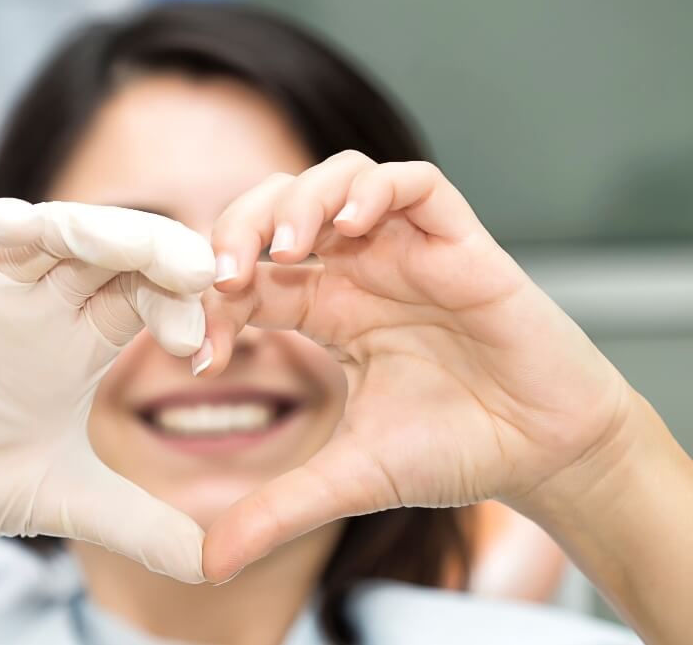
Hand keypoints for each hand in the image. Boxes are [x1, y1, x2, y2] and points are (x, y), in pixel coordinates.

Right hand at [0, 198, 214, 582]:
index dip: (182, 307)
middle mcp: (41, 304)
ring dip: (98, 231)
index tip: (204, 346)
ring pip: (51, 232)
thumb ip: (140, 527)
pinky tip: (28, 228)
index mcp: (79, 342)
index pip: (146, 297)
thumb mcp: (63, 501)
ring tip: (143, 249)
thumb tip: (217, 569)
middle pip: (113, 252)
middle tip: (203, 274)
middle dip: (160, 254)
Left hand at [197, 151, 636, 581]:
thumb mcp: (349, 479)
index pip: (247, 278)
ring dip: (299, 202)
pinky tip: (351, 226)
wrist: (544, 453)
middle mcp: (359, 272)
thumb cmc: (455, 450)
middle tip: (223, 274)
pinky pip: (413, 183)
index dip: (211, 300)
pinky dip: (374, 190)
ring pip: (337, 179)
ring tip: (283, 250)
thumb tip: (208, 564)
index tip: (200, 352)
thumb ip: (278, 509)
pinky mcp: (459, 242)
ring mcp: (406, 251)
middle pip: (277, 209)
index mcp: (325, 311)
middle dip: (237, 229)